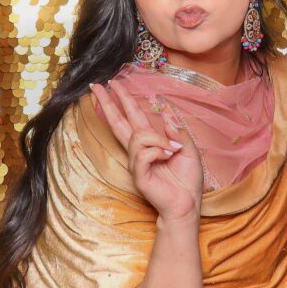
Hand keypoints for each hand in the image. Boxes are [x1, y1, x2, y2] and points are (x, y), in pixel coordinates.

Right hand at [90, 81, 202, 221]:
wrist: (187, 204)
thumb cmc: (187, 179)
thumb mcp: (189, 149)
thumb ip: (177, 130)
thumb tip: (165, 110)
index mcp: (150, 142)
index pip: (131, 116)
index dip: (122, 100)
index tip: (112, 83)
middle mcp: (139, 150)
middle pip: (119, 122)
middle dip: (108, 103)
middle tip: (98, 85)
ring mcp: (137, 162)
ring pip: (138, 136)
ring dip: (158, 138)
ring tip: (172, 149)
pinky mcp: (138, 174)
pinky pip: (144, 153)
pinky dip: (158, 151)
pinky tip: (168, 156)